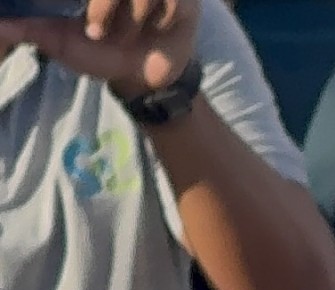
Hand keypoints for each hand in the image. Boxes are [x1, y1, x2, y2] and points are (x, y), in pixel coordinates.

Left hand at [0, 0, 197, 92]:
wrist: (146, 80)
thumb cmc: (103, 53)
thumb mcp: (61, 41)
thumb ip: (29, 29)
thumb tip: (0, 27)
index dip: (99, 4)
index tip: (91, 25)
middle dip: (104, 4)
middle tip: (97, 30)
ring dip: (132, 17)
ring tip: (129, 36)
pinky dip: (161, 18)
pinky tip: (157, 29)